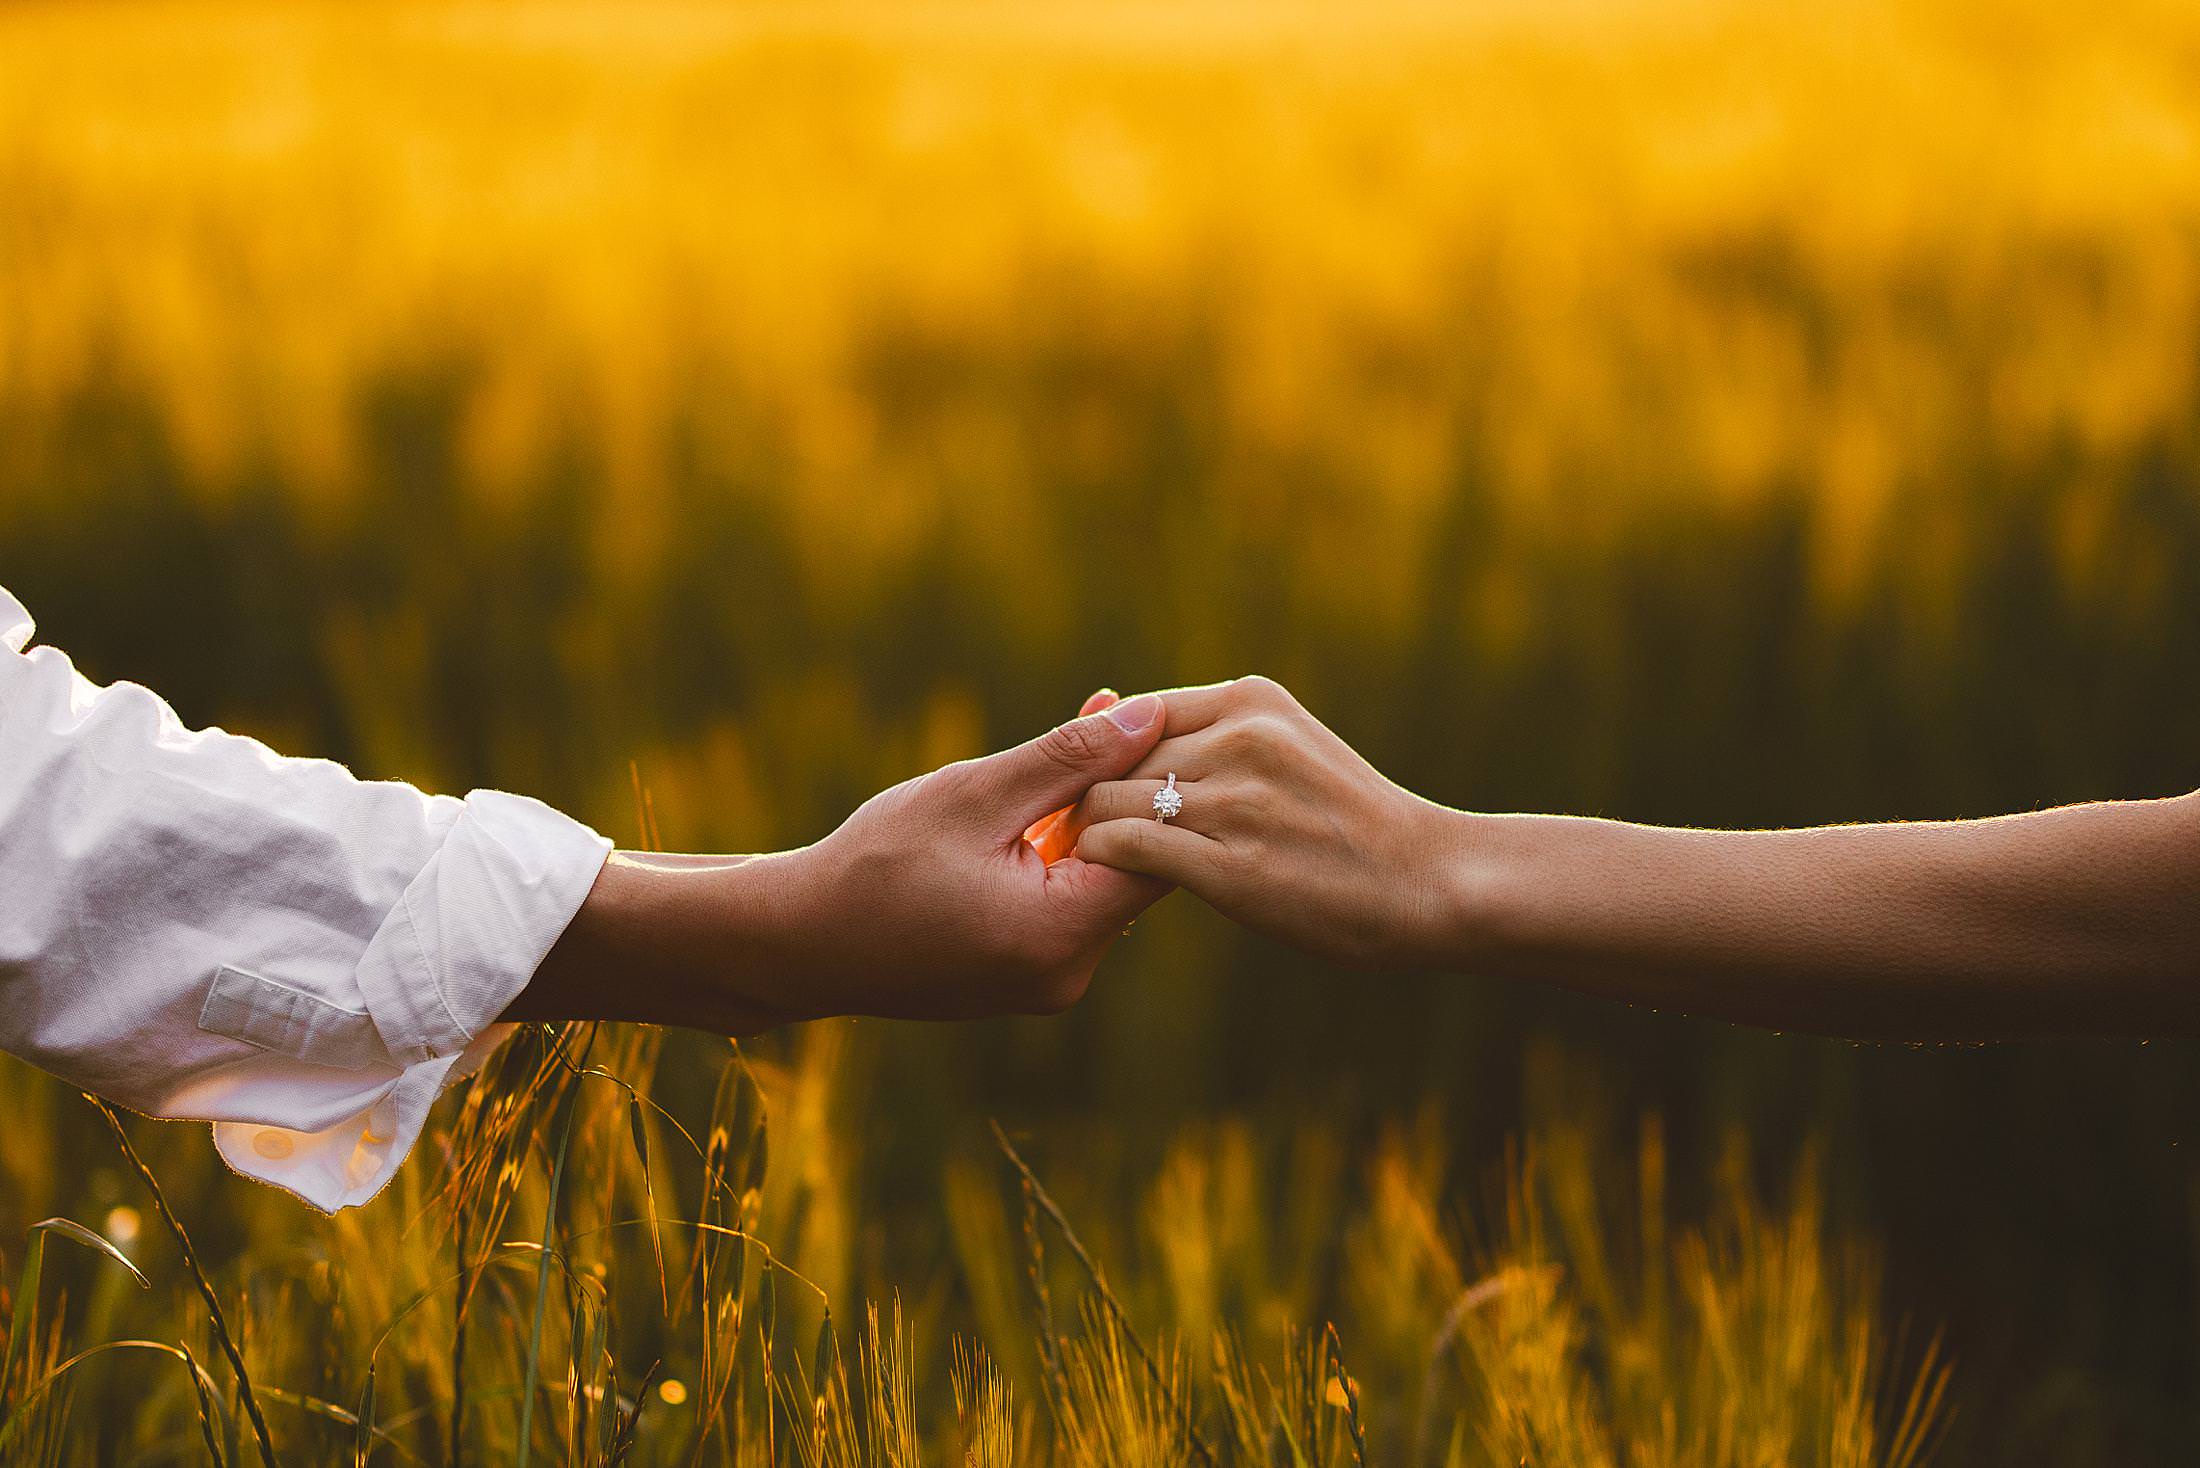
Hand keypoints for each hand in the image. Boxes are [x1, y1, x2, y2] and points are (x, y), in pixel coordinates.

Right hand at [757, 691, 1173, 1018]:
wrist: (794, 942)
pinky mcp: (1023, 975)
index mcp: (1059, 936)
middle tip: (1129, 707)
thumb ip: (1071, 757)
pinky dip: (1060, 844)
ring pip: (1098, 879)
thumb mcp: (975, 794)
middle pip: (1135, 866)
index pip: (1159, 852)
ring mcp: (1046, 981)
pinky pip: (1063, 899)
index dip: (1160, 782)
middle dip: (1128, 785)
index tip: (1155, 718)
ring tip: (1094, 719)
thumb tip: (1152, 715)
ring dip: (1092, 808)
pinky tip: (1049, 783)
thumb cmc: (874, 864)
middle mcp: (1066, 974)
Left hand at [1067, 678, 1463, 966]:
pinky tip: (1109, 882)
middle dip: (1090, 799)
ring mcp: (1237, 801)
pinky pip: (1124, 848)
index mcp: (1252, 700)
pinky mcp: (1230, 866)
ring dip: (1089, 836)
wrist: (1430, 882)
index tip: (1096, 796)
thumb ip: (1219, 736)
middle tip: (1074, 839)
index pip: (1137, 716)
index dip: (1105, 760)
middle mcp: (1241, 738)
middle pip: (1116, 759)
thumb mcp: (1292, 747)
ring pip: (1108, 802)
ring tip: (1088, 865)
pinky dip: (1102, 863)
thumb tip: (1126, 730)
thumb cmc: (1354, 825)